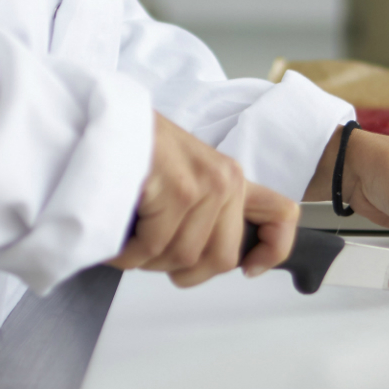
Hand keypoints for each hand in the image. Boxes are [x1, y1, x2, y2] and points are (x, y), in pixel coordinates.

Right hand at [110, 113, 299, 286]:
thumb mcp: (183, 175)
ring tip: (128, 237)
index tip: (250, 270)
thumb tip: (197, 260)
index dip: (272, 250)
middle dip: (182, 270)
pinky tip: (117, 237)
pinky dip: (127, 254)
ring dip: (146, 260)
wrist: (106, 117)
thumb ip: (203, 211)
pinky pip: (152, 248)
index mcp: (230, 178)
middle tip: (155, 255)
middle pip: (222, 259)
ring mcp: (205, 183)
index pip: (282, 215)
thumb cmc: (135, 148)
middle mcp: (226, 179)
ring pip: (182, 257)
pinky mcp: (178, 188)